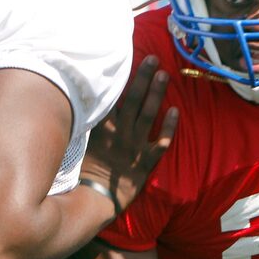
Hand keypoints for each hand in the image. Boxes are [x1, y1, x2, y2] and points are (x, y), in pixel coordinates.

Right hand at [81, 55, 177, 212]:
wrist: (97, 199)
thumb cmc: (87, 172)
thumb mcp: (82, 144)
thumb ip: (89, 124)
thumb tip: (87, 102)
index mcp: (103, 129)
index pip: (113, 97)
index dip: (121, 78)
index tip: (126, 60)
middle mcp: (120, 133)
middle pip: (133, 100)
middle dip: (143, 78)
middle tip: (153, 59)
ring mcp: (135, 146)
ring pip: (148, 115)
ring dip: (156, 94)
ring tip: (164, 75)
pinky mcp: (147, 161)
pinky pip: (161, 141)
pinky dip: (169, 126)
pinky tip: (176, 110)